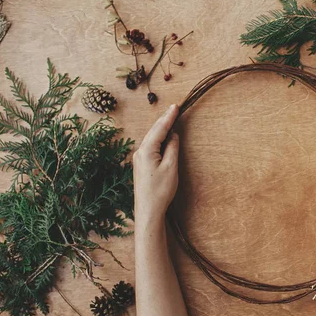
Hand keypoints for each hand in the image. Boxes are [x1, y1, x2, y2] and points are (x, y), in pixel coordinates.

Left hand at [133, 104, 179, 221]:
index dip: (169, 117)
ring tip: (170, 119)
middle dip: (164, 120)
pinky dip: (158, 139)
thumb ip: (172, 148)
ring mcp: (139, 158)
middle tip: (174, 108)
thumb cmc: (160, 191)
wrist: (148, 209)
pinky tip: (164, 138)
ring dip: (161, 129)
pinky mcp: (141, 165)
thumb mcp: (171, 167)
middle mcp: (140, 152)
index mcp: (147, 150)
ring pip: (152, 138)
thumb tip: (173, 135)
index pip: (160, 129)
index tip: (176, 106)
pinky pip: (151, 146)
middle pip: (154, 131)